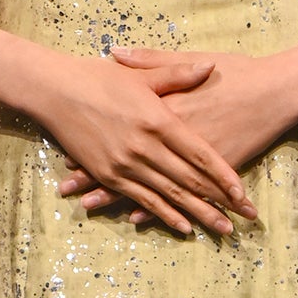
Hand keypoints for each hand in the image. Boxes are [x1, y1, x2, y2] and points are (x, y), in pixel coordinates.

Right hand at [36, 51, 254, 236]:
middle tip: (241, 221)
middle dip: (218, 202)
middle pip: (189, 181)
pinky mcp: (109, 174)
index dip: (224, 176)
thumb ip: (178, 73)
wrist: (54, 90)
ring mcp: (125, 164)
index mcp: (158, 119)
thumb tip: (210, 67)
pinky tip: (182, 227)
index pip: (200, 154)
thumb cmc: (98, 77)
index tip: (243, 194)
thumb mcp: (142, 74)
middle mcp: (145, 147)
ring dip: (197, 215)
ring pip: (169, 196)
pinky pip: (141, 199)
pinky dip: (163, 215)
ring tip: (221, 230)